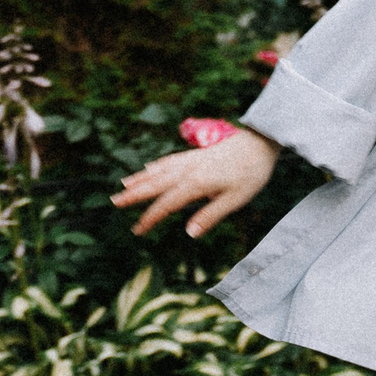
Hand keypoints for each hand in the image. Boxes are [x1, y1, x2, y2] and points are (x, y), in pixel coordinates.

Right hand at [113, 128, 280, 238]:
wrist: (261, 142)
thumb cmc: (251, 173)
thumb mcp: (235, 200)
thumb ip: (210, 215)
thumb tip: (189, 233)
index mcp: (196, 183)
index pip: (167, 203)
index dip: (150, 218)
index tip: (136, 230)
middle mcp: (188, 170)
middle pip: (155, 184)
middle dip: (134, 194)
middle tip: (114, 202)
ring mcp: (191, 160)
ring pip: (159, 170)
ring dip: (140, 178)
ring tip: (123, 185)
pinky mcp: (196, 155)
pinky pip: (169, 161)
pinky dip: (155, 166)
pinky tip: (148, 168)